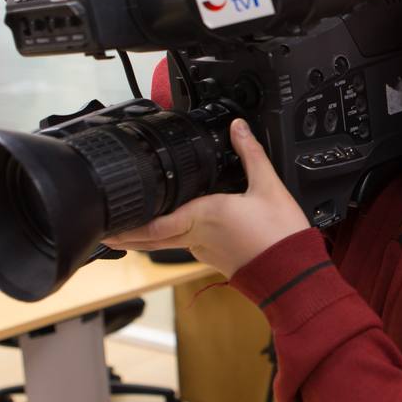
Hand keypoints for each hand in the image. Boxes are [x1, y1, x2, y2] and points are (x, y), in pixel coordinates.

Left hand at [106, 119, 309, 276]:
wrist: (293, 273)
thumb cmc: (280, 235)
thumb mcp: (268, 186)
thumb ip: (250, 154)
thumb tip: (238, 129)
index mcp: (204, 216)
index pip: (154, 225)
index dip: (128, 226)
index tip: (108, 225)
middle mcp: (198, 237)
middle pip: (153, 240)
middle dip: (129, 237)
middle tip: (108, 233)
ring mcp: (206, 252)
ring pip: (171, 244)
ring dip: (150, 238)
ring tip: (133, 231)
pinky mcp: (218, 260)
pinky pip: (190, 247)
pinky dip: (177, 239)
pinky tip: (180, 232)